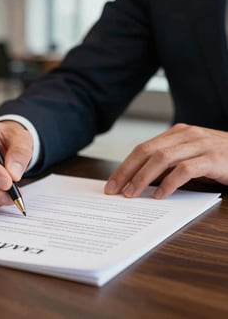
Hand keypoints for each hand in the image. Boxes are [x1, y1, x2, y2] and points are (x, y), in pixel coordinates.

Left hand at [105, 123, 227, 197]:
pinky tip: (160, 195)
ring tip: (132, 194)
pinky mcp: (213, 158)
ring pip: (162, 159)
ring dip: (143, 178)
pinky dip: (169, 183)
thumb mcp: (190, 155)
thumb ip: (168, 163)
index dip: (124, 166)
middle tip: (114, 190)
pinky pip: (185, 170)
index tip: (112, 183)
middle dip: (127, 171)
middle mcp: (185, 135)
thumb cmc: (218, 158)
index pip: (143, 148)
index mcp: (176, 133)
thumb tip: (138, 181)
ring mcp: (199, 144)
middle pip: (147, 151)